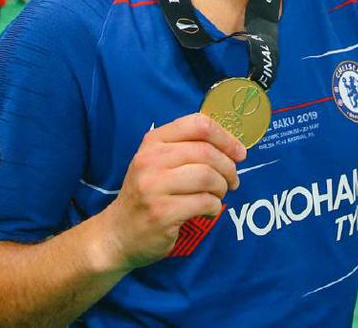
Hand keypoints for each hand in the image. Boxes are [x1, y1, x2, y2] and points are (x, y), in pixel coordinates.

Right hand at [98, 114, 245, 272]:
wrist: (118, 234)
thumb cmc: (147, 193)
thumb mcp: (158, 162)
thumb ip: (186, 147)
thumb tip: (231, 146)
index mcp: (153, 141)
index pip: (197, 124)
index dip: (225, 137)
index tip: (239, 153)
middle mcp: (151, 159)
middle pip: (206, 152)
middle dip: (228, 167)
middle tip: (233, 180)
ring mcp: (154, 187)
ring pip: (208, 177)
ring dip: (222, 187)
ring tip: (219, 195)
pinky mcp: (162, 213)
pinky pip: (204, 203)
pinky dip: (215, 206)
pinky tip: (209, 209)